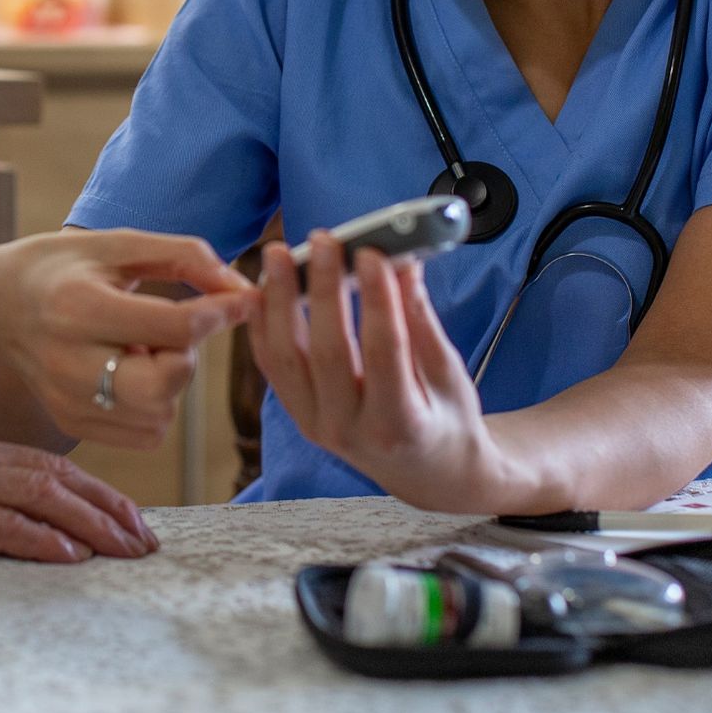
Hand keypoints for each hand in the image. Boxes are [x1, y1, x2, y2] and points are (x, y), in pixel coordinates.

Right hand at [0, 230, 257, 448]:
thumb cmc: (67, 266)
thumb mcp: (119, 244)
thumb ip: (185, 256)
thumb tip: (242, 289)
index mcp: (77, 306)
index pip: (173, 327)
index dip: (220, 313)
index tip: (242, 298)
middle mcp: (66, 360)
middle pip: (165, 384)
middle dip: (188, 355)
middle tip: (175, 329)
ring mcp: (65, 399)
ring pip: (159, 415)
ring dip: (172, 383)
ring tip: (144, 348)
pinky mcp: (71, 422)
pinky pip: (144, 434)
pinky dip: (156, 406)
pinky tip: (131, 372)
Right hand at [0, 409, 158, 562]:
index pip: (39, 459)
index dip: (89, 487)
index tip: (123, 511)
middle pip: (53, 473)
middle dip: (107, 505)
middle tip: (145, 535)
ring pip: (40, 496)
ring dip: (92, 525)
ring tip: (126, 548)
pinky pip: (1, 526)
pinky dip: (42, 540)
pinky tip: (71, 555)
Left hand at [249, 234, 537, 514]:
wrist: (426, 472)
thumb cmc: (446, 420)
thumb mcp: (449, 375)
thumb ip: (422, 321)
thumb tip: (405, 263)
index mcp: (400, 425)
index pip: (384, 353)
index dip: (378, 300)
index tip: (373, 254)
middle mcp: (350, 431)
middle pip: (328, 351)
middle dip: (323, 289)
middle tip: (323, 240)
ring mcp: (316, 425)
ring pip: (286, 357)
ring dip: (278, 300)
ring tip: (279, 254)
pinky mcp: (297, 414)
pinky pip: (271, 365)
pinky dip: (262, 323)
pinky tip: (264, 286)